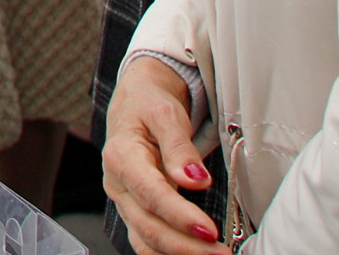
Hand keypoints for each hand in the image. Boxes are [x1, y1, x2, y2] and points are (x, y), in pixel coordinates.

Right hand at [105, 57, 218, 249]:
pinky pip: (147, 242)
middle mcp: (118, 184)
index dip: (179, 216)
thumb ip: (179, 147)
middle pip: (148, 226)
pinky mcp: (135, 210)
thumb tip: (195, 180)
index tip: (209, 230)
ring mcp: (124, 201)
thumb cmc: (149, 102)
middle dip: (185, 245)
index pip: (151, 194)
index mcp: (121, 156)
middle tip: (220, 252)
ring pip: (146, 240)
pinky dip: (168, 254)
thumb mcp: (165, 112)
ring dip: (179, 254)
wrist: (137, 99)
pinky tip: (193, 254)